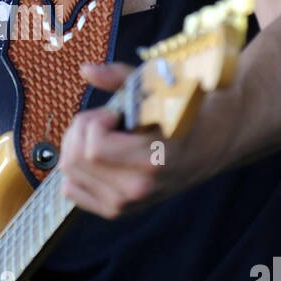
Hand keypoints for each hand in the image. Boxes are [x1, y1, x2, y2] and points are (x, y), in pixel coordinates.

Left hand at [57, 60, 230, 219]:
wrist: (211, 144)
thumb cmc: (184, 112)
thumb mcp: (158, 87)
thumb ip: (119, 77)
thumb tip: (86, 69)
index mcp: (153, 161)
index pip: (94, 150)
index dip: (94, 123)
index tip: (113, 114)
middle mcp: (138, 189)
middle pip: (76, 161)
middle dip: (81, 131)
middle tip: (104, 120)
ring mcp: (127, 204)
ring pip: (69, 175)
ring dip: (77, 148)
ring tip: (101, 136)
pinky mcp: (117, 211)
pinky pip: (72, 191)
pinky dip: (75, 171)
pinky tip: (96, 156)